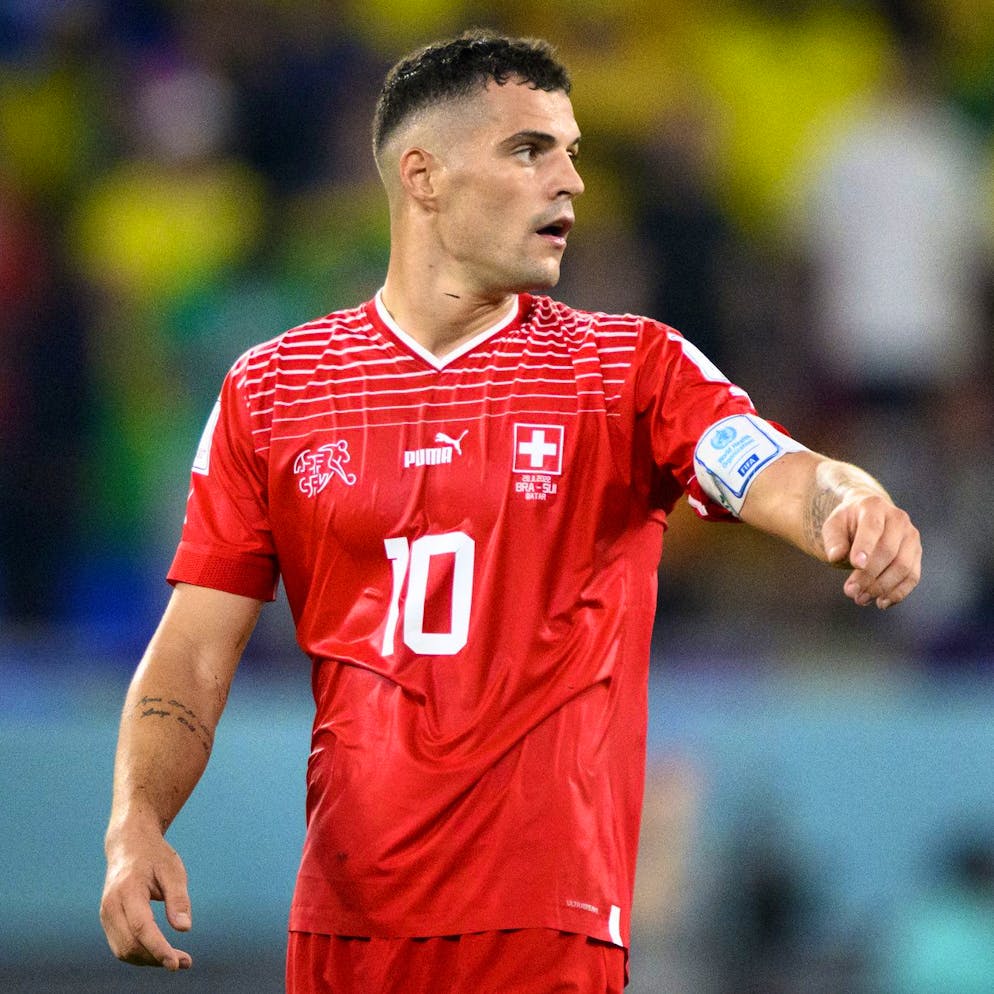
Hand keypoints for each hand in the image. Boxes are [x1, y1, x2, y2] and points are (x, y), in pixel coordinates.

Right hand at [100, 825, 192, 969]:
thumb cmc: (154, 855)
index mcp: (128, 890)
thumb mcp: (173, 870)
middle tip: (186, 962)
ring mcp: (105, 914)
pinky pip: (121, 946)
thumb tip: (184, 929)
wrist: (128, 844)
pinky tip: (160, 952)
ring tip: (178, 959)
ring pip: (123, 950)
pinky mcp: (107, 920)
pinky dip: (140, 954)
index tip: (176, 964)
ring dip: (149, 960)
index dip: (158, 948)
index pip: (142, 927)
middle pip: (131, 944)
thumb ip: (178, 898)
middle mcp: (111, 905)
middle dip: (157, 958)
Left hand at [823, 492, 921, 609]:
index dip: (865, 547)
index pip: (872, 528)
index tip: (855, 565)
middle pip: (888, 551)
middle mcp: (898, 519)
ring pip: (903, 567)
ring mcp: (911, 536)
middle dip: (868, 575)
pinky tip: (882, 603)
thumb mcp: (833, 526)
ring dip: (882, 587)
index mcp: (874, 507)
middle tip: (850, 592)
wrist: (868, 518)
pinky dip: (898, 593)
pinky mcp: (917, 554)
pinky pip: (913, 576)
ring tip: (861, 599)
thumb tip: (836, 556)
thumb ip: (834, 540)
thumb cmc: (847, 524)